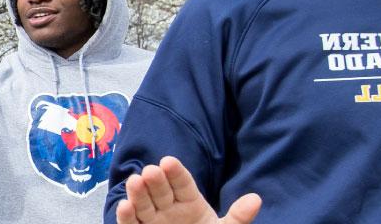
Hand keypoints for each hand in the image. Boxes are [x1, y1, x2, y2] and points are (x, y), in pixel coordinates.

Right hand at [115, 156, 261, 223]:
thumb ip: (237, 217)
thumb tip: (255, 199)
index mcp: (190, 202)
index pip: (182, 184)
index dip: (175, 173)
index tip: (168, 161)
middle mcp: (169, 208)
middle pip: (161, 191)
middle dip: (155, 181)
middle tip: (150, 171)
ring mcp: (153, 221)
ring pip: (143, 205)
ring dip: (138, 193)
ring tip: (135, 181)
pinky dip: (126, 216)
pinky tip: (125, 205)